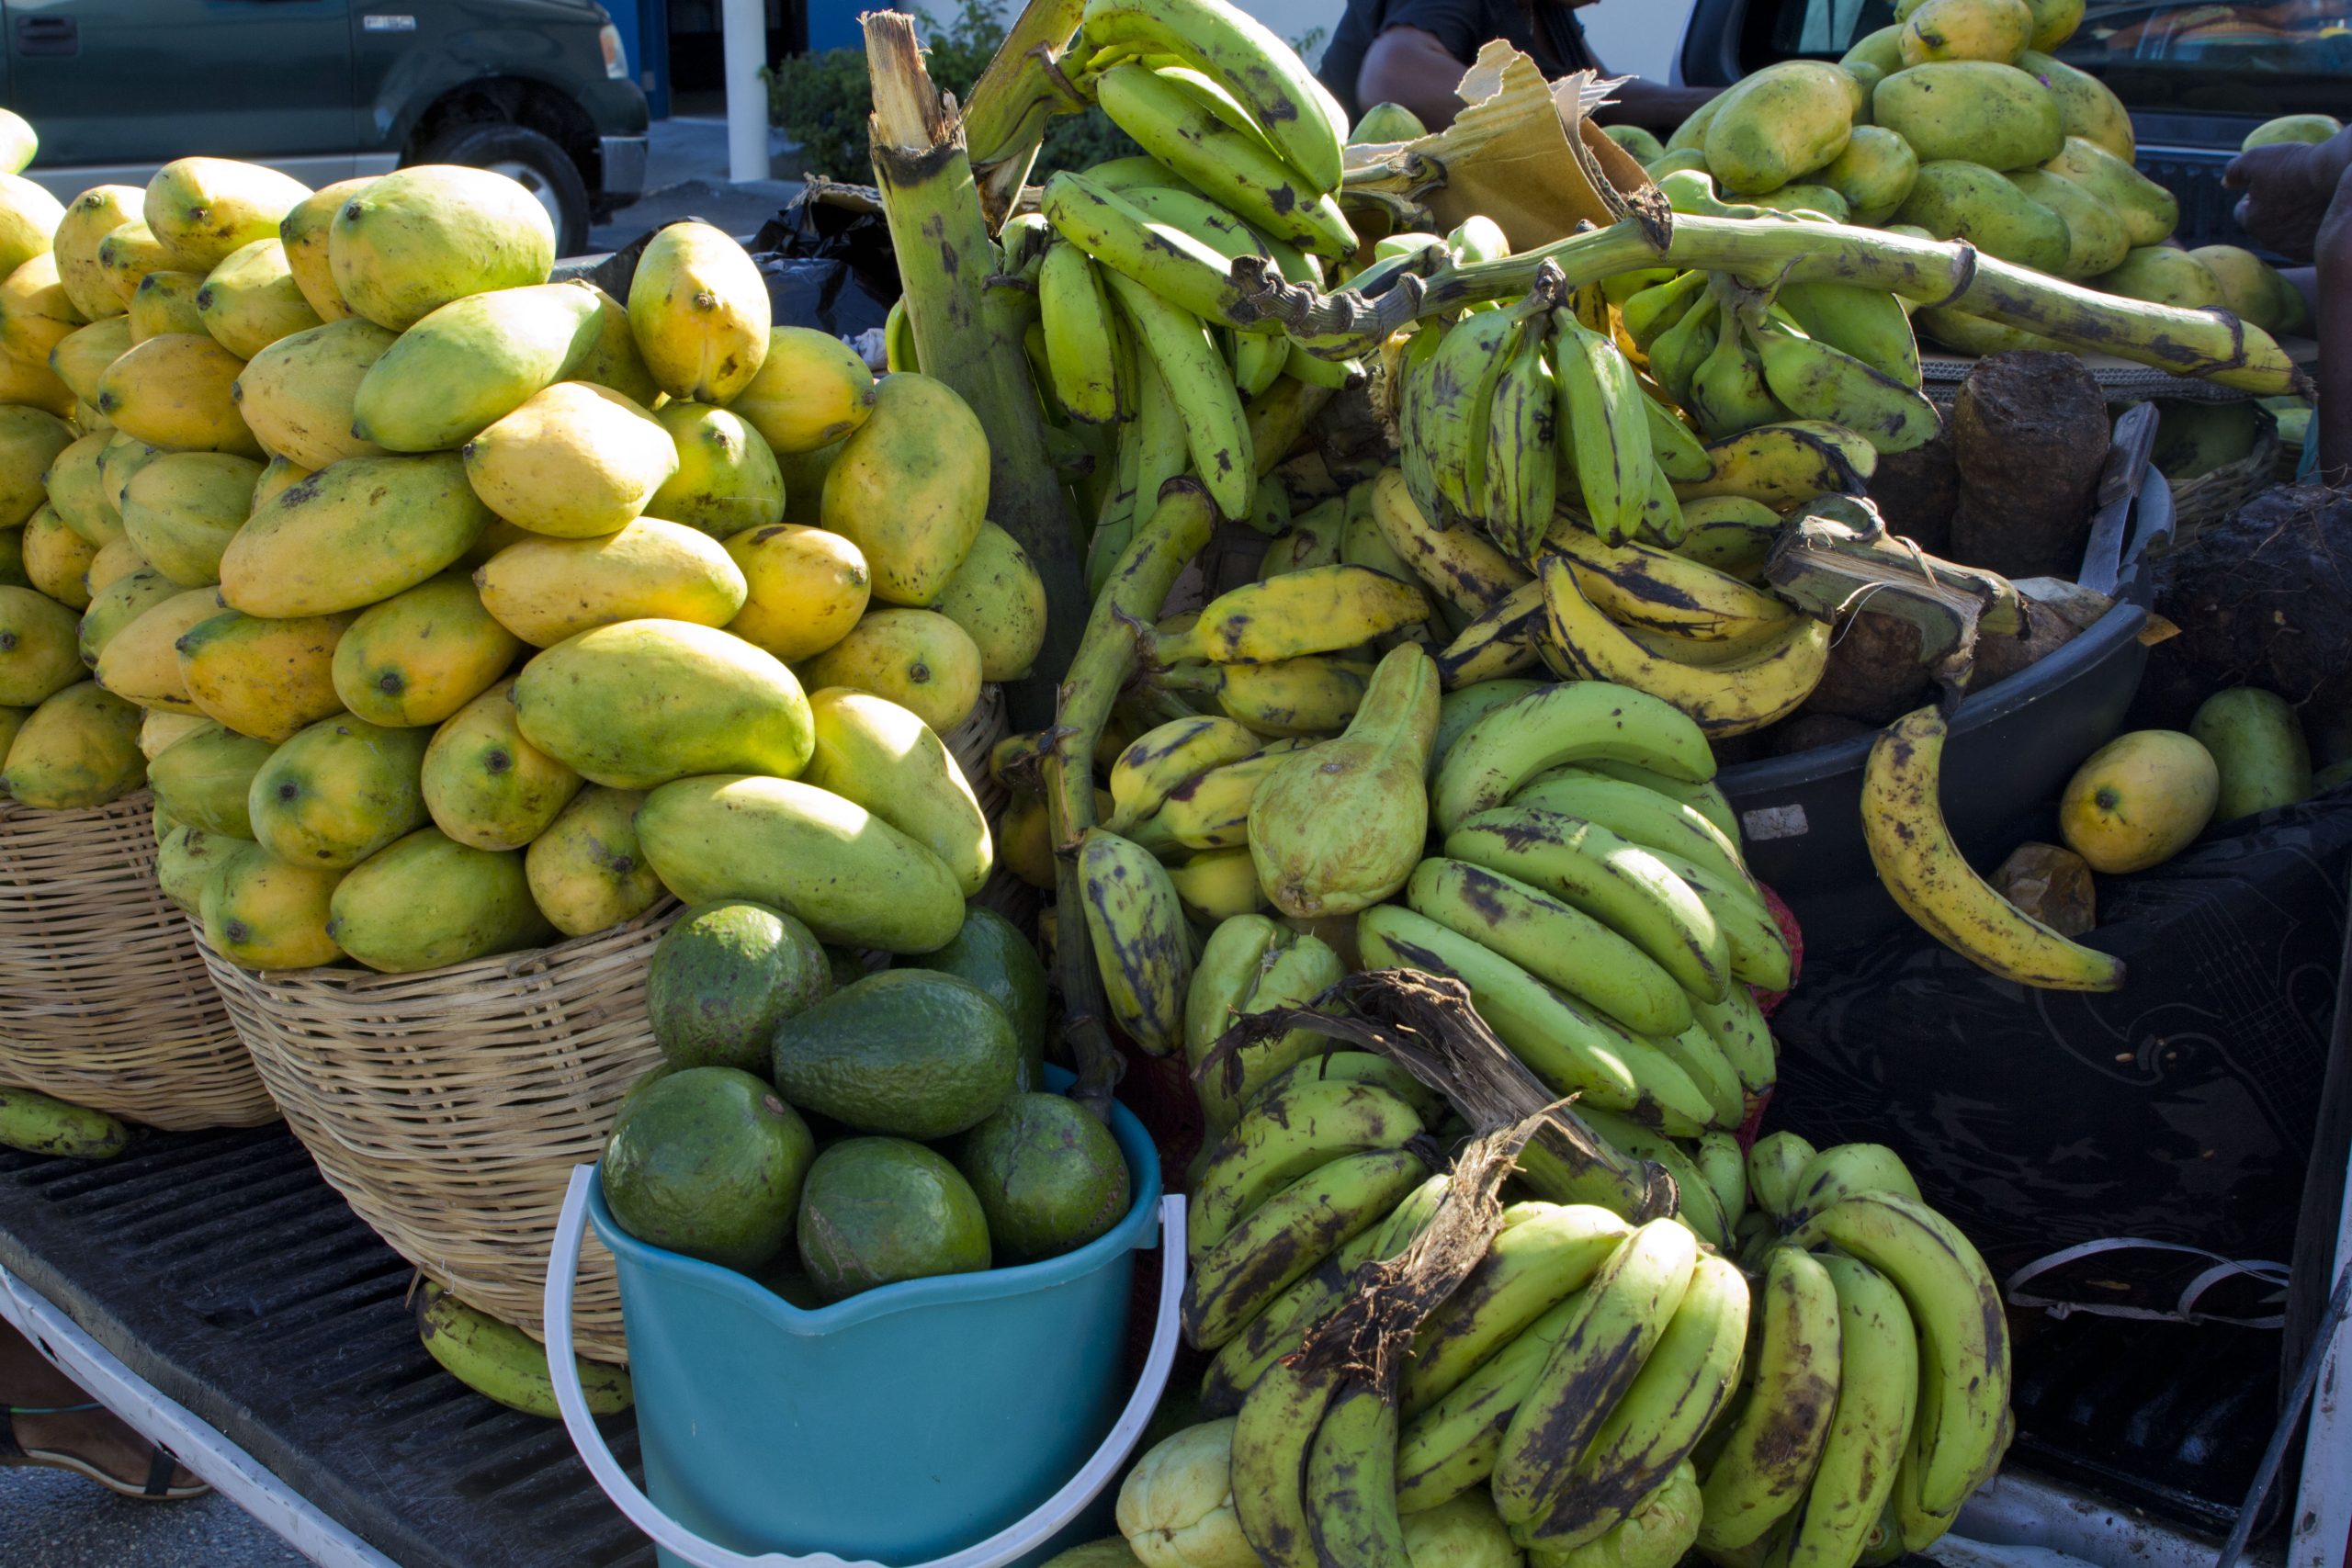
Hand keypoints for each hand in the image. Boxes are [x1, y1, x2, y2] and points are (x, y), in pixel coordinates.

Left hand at [2224, 134, 2351, 262]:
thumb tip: (2226, 182)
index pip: (2242, 211)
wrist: (2338, 177)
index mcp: (2252, 222)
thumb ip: (2235, 171)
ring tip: (2307, 201)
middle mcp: (2270, 241)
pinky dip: (2310, 229)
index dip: (2253, 196)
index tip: (2269, 184)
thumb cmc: (2295, 167)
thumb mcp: (2257, 159)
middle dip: (2272, 210)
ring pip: (2286, 234)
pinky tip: (2320, 213)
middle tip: (2290, 192)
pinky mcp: (2316, 249)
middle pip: (2264, 225)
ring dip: (2291, 221)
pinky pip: (2308, 240)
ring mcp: (2295, 248)